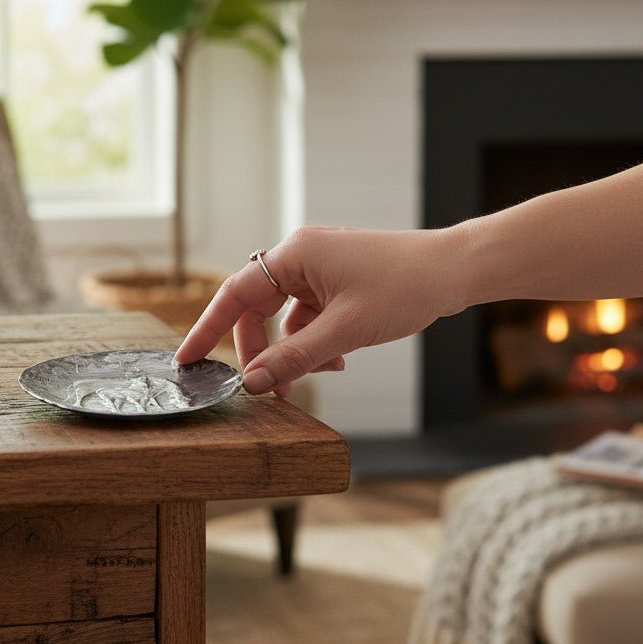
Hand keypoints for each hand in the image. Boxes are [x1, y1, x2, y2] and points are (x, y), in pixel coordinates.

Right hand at [175, 224, 466, 395]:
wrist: (455, 271)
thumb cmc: (405, 287)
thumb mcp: (344, 331)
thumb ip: (294, 357)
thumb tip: (253, 381)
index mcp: (294, 254)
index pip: (235, 294)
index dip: (208, 329)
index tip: (187, 359)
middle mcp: (300, 256)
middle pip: (258, 309)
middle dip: (262, 350)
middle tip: (267, 388)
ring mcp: (319, 267)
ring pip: (285, 316)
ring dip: (294, 349)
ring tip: (318, 374)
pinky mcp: (336, 280)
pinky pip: (308, 314)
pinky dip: (315, 340)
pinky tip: (336, 360)